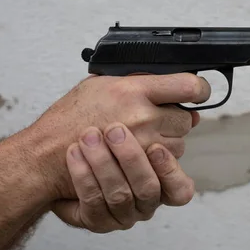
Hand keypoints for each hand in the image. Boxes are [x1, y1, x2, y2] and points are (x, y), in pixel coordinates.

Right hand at [23, 73, 209, 200]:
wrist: (49, 153)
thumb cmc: (70, 118)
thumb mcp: (100, 84)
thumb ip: (138, 82)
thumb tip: (170, 87)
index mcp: (134, 89)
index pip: (188, 86)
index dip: (200, 89)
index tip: (199, 92)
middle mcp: (143, 115)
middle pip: (186, 119)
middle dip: (176, 119)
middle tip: (155, 119)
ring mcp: (143, 143)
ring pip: (179, 144)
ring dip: (167, 143)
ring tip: (141, 139)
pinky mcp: (140, 167)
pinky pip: (166, 165)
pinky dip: (159, 162)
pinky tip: (141, 154)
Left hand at [53, 123, 194, 232]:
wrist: (64, 155)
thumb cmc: (107, 137)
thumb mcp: (138, 122)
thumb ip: (163, 120)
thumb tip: (190, 116)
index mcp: (163, 184)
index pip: (180, 190)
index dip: (170, 172)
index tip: (155, 147)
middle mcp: (145, 203)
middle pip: (148, 189)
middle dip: (131, 159)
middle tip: (114, 130)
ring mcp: (121, 215)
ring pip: (119, 196)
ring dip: (104, 164)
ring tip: (89, 136)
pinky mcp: (95, 220)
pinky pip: (92, 201)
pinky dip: (84, 175)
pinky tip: (75, 152)